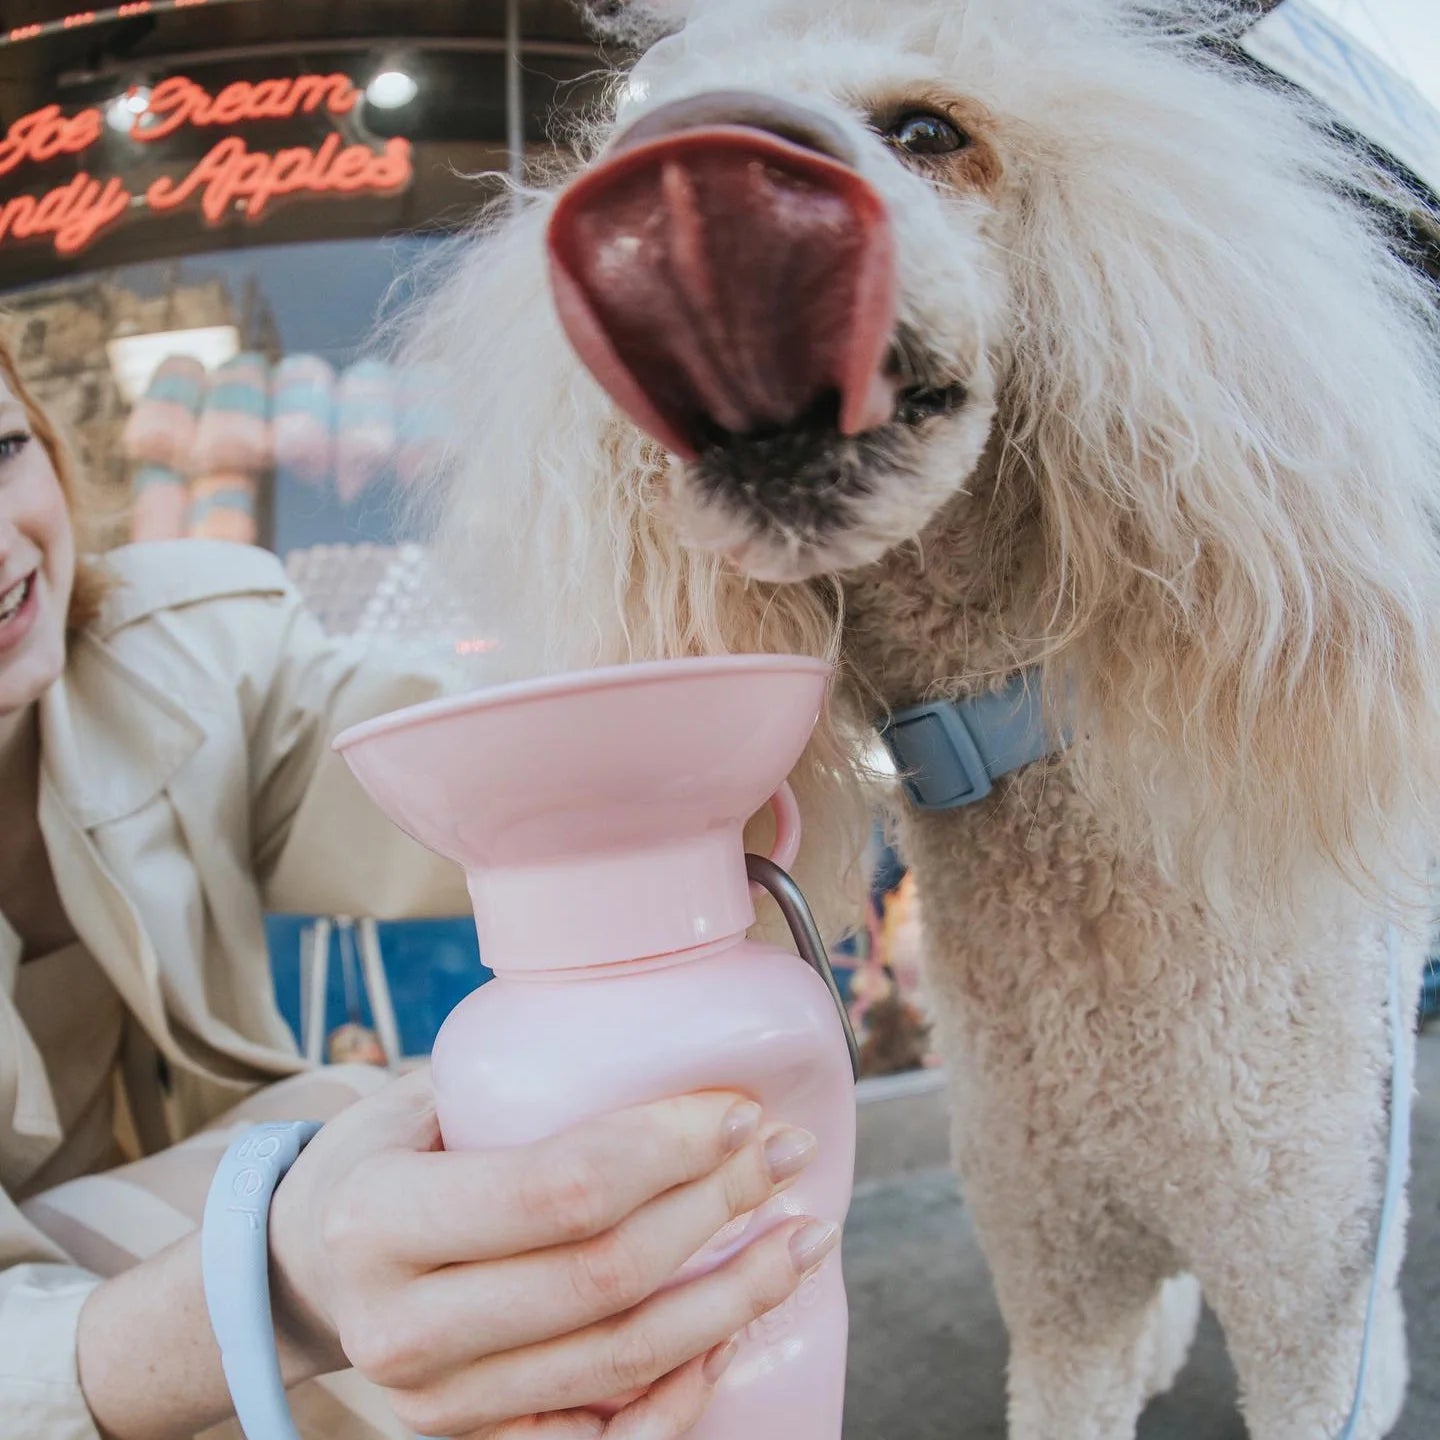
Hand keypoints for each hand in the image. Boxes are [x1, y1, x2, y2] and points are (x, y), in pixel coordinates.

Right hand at [268, 1068, 832, 1437]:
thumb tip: (666, 1040)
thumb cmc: (377, 1163)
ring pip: (622, 1359)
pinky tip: (731, 1333)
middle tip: (785, 1156)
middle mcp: (404, 1328)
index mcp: (383, 1220)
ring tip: (801, 1239)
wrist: (305, 1273)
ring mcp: (439, 1406)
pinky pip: (604, 1438)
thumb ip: (512, 1085)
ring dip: (732, 1298)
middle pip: (605, 1276)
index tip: (740, 1113)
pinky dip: (681, 1389)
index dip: (668, 1149)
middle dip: (717, 1209)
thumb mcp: (412, 1103)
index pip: (559, 1187)